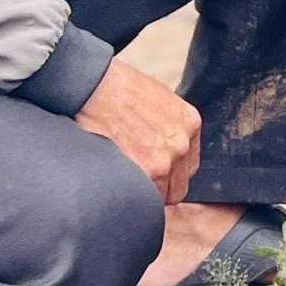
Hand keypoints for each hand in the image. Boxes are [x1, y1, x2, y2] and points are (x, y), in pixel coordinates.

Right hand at [75, 57, 201, 204]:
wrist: (96, 86)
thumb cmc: (120, 88)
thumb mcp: (160, 99)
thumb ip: (169, 126)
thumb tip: (163, 146)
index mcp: (189, 124)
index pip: (187, 166)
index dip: (170, 174)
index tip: (155, 175)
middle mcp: (182, 144)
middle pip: (178, 186)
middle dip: (160, 189)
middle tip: (138, 184)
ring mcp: (165, 160)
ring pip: (161, 197)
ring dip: (145, 194)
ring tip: (125, 186)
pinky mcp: (144, 171)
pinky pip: (144, 198)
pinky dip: (133, 197)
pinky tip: (120, 188)